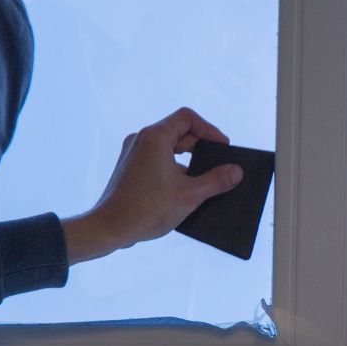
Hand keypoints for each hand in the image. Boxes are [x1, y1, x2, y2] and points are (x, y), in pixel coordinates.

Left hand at [61, 107, 243, 264]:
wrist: (110, 227)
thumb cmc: (146, 210)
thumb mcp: (189, 195)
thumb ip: (216, 180)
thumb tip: (236, 171)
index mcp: (155, 138)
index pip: (188, 118)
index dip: (209, 130)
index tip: (222, 147)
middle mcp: (141, 140)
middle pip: (178, 131)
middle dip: (201, 145)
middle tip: (217, 163)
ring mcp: (133, 153)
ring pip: (167, 145)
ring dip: (188, 158)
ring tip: (202, 177)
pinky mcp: (130, 167)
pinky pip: (157, 158)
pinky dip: (173, 166)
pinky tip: (183, 187)